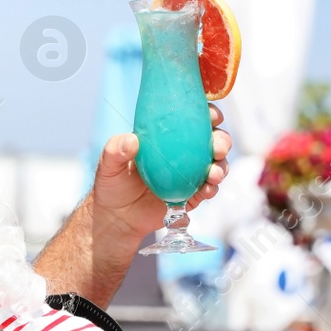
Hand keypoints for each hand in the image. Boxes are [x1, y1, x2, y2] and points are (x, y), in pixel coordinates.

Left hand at [92, 104, 231, 240]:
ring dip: (221, 166)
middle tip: (218, 147)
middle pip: (213, 140)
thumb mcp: (108, 163)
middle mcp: (185, 153)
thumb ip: (115, 149)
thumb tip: (132, 140)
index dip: (209, 113)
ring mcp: (191, 174)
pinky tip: (208, 189)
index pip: (194, 119)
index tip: (213, 115)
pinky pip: (208, 190)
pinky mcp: (192, 196)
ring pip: (217, 165)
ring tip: (214, 174)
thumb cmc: (113, 183)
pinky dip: (212, 189)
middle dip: (222, 140)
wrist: (117, 217)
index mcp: (169, 137)